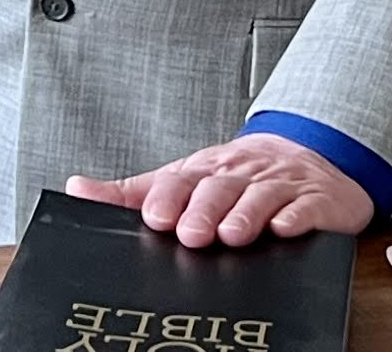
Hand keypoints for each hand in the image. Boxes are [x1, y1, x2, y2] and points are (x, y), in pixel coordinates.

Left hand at [67, 133, 374, 248]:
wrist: (302, 157)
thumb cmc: (232, 178)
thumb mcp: (181, 180)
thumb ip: (131, 191)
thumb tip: (78, 189)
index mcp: (205, 170)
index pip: (183, 179)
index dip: (170, 197)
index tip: (155, 217)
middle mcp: (240, 174)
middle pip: (221, 188)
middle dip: (205, 210)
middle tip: (191, 235)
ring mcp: (279, 184)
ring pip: (261, 196)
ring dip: (247, 214)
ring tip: (233, 235)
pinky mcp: (314, 200)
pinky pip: (307, 207)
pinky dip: (297, 218)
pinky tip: (286, 229)